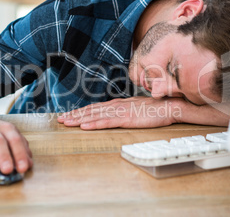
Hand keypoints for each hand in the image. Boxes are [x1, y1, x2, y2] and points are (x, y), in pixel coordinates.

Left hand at [58, 96, 180, 129]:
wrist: (168, 106)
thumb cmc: (154, 109)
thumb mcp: (135, 108)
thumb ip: (123, 111)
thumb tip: (113, 114)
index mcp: (117, 104)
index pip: (95, 108)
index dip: (80, 111)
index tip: (69, 115)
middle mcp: (115, 106)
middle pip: (91, 110)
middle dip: (74, 115)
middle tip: (60, 119)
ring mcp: (120, 111)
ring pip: (95, 115)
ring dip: (79, 119)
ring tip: (66, 122)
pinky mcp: (126, 118)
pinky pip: (107, 122)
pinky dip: (94, 124)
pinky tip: (84, 126)